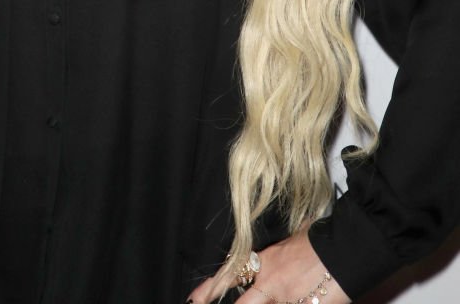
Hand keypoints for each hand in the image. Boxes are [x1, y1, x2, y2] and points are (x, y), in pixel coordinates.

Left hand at [186, 230, 350, 303]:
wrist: (347, 248)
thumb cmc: (320, 243)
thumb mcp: (289, 244)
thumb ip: (273, 258)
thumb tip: (265, 260)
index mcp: (266, 262)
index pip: (230, 275)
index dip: (209, 290)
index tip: (193, 300)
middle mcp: (271, 283)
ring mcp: (288, 299)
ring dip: (266, 303)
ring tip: (279, 296)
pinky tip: (299, 302)